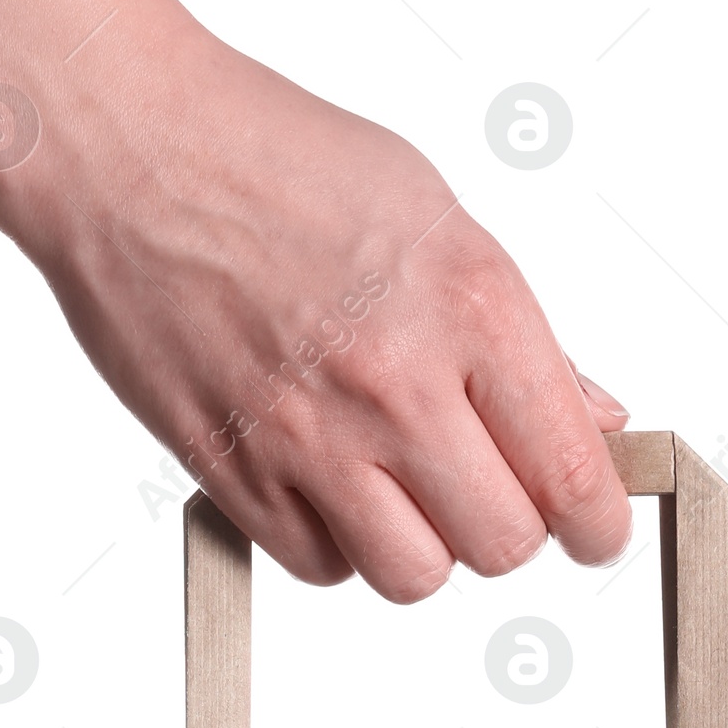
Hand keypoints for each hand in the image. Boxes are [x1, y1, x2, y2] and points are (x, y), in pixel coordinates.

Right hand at [2, 14, 632, 602]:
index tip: (594, 532)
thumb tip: (594, 416)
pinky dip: (334, 543)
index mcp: (470, 305)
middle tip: (483, 488)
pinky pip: (319, 567)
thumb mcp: (436, 217)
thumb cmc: (280, 161)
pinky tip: (325, 480)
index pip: (571, 473)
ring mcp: (310, 435)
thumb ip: (522, 334)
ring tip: (398, 487)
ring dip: (421, 546)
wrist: (132, 149)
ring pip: (414, 578)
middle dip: (507, 528)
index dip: (596, 524)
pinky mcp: (234, 470)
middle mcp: (397, 381)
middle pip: (502, 545)